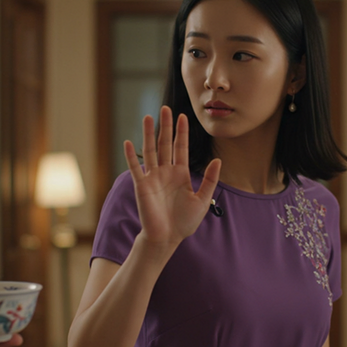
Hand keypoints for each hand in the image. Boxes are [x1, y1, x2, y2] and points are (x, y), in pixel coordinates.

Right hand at [124, 106, 220, 247]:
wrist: (168, 238)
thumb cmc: (184, 222)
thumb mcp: (203, 200)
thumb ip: (210, 180)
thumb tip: (218, 160)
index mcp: (180, 174)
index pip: (181, 148)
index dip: (181, 132)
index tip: (183, 116)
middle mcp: (165, 172)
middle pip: (165, 144)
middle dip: (166, 126)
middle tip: (165, 108)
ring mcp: (152, 177)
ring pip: (150, 150)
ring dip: (148, 134)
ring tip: (148, 117)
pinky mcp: (141, 186)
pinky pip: (135, 168)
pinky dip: (131, 156)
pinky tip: (128, 142)